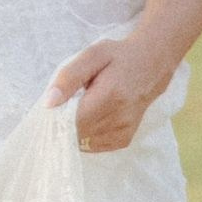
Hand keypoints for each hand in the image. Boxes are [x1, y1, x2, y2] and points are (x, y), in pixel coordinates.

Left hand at [50, 36, 168, 153]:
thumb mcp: (92, 55)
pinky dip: (86, 135)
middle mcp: (120, 117)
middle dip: (64, 123)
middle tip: (66, 104)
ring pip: (84, 142)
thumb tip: (48, 103)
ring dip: (75, 129)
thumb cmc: (118, 57)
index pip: (72, 121)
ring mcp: (124, 131)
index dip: (56, 117)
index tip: (53, 106)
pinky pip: (94, 145)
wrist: (152, 65)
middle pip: (76, 133)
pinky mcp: (124, 139)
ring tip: (81, 108)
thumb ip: (69, 77)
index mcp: (111, 95)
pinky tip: (90, 118)